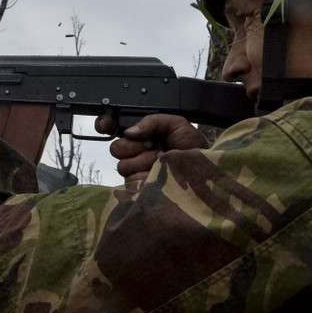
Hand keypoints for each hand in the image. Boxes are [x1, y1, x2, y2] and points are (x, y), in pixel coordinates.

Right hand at [95, 113, 209, 184]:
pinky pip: (131, 181)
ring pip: (123, 166)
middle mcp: (137, 154)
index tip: (105, 126)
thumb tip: (130, 132)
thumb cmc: (195, 149)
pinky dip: (146, 176)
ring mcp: (137, 174)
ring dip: (144, 162)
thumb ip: (153, 121)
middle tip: (154, 146)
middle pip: (116, 148)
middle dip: (135, 146)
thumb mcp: (178, 125)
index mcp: (143, 137)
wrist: (207, 172)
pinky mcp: (139, 191)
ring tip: (162, 162)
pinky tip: (160, 175)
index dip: (104, 124)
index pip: (115, 130)